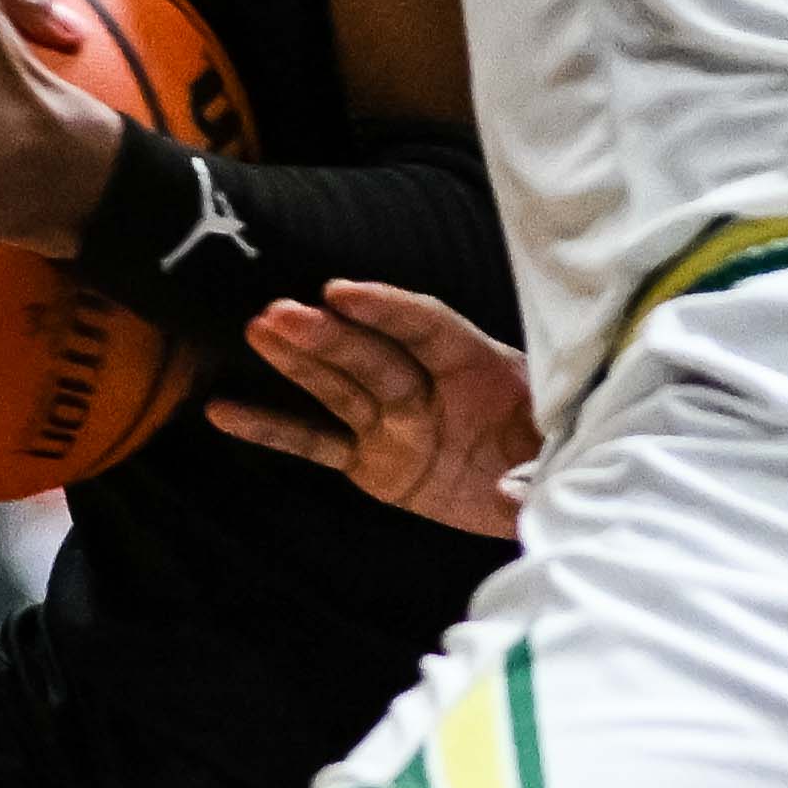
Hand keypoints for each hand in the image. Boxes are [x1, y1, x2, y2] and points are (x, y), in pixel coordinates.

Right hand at [210, 278, 538, 537]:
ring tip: (256, 329)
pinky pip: (317, 443)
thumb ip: (537, 473)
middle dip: (329, 336)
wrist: (546, 496)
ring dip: (297, 360)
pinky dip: (272, 428)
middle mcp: (430, 389)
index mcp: (483, 371)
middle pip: (374, 356)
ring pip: (339, 386)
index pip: (429, 328)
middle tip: (282, 313)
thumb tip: (507, 490)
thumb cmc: (559, 460)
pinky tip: (222, 410)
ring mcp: (395, 423)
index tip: (345, 292)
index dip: (389, 310)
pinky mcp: (372, 463)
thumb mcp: (565, 460)